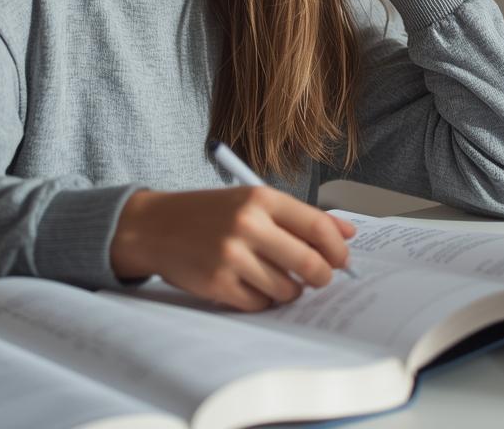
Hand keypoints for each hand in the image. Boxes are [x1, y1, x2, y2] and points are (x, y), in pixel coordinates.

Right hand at [110, 186, 357, 310]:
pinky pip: (260, 303)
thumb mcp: (254, 201)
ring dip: (290, 290)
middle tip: (320, 278)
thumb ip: (301, 217)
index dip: (338, 248)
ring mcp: (231, 256)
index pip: (317, 226)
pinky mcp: (217, 284)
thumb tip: (348, 234)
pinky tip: (253, 285)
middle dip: (322, 277)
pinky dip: (263, 299)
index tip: (343, 259)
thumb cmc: (211, 213)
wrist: (155, 226)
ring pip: (287, 289)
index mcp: (261, 199)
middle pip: (309, 263)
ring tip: (278, 278)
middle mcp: (247, 225)